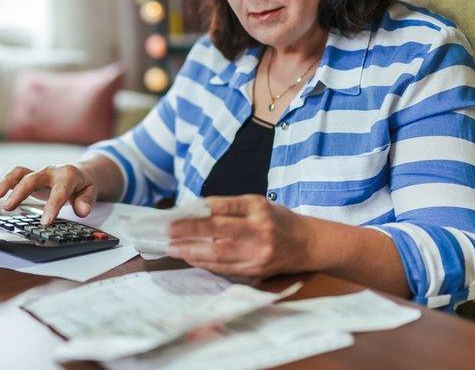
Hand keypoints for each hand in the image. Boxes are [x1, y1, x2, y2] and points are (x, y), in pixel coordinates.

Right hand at [0, 165, 97, 225]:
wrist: (78, 172)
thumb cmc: (82, 185)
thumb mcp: (91, 192)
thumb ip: (86, 201)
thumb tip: (82, 211)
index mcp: (67, 175)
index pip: (59, 191)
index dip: (52, 206)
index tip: (45, 223)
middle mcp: (49, 171)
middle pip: (32, 178)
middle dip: (19, 192)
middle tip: (9, 207)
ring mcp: (36, 173)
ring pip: (18, 173)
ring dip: (4, 183)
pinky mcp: (27, 176)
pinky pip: (11, 178)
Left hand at [165, 195, 312, 276]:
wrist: (306, 244)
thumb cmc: (276, 219)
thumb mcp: (257, 204)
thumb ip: (228, 207)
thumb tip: (193, 211)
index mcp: (258, 208)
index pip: (223, 207)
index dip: (197, 212)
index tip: (176, 214)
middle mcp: (259, 230)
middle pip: (218, 232)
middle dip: (189, 233)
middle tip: (168, 232)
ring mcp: (257, 253)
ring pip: (218, 254)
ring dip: (191, 251)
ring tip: (172, 247)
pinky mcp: (255, 270)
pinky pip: (224, 268)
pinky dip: (204, 263)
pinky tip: (190, 257)